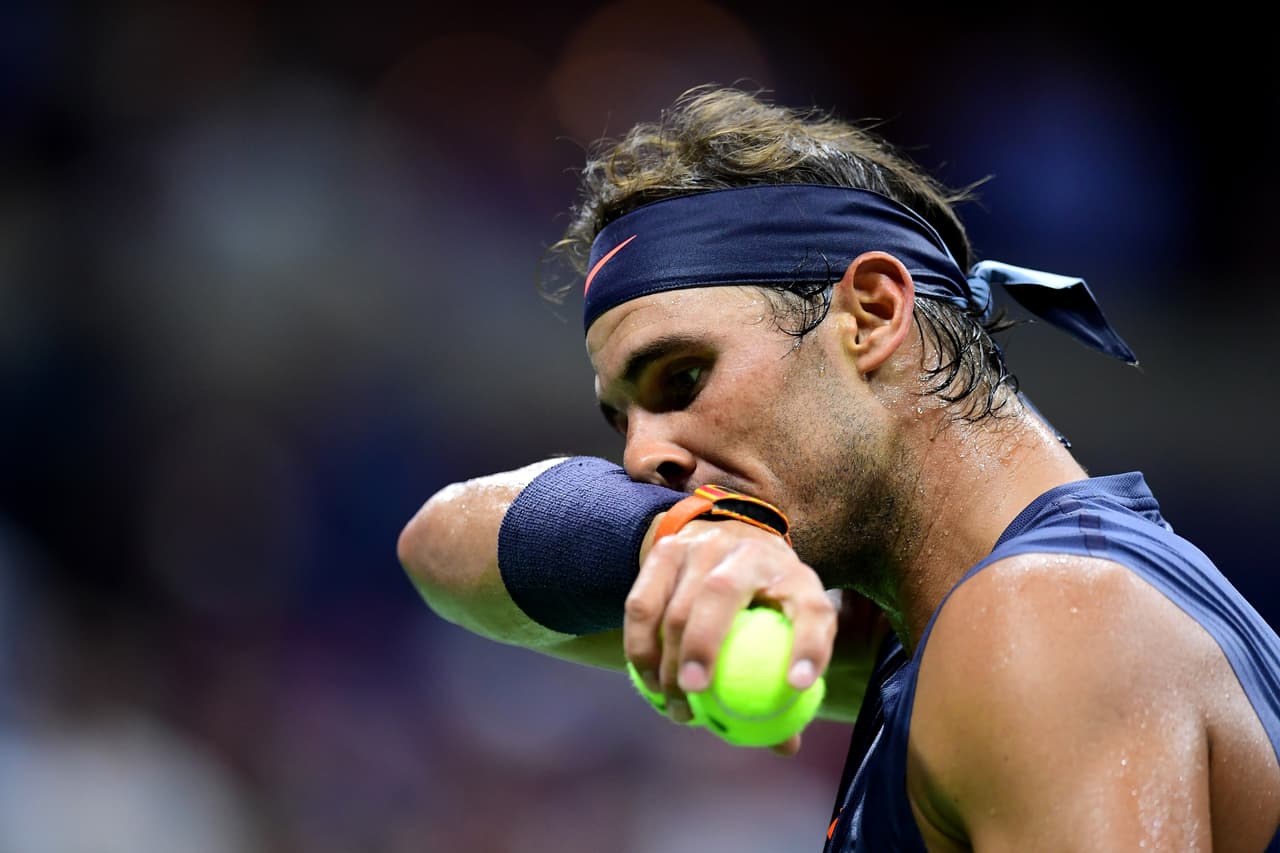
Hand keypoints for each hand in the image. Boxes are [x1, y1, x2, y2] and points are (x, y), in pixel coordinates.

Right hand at [624, 516, 836, 753]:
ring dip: (666, 661)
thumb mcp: (787, 631)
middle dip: (704, 644)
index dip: (810, 645)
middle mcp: (749, 552)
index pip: (812, 607)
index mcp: (795, 575)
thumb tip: (785, 745)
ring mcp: (702, 546)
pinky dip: (640, 647)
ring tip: (673, 704)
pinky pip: (642, 605)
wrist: (726, 538)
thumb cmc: (766, 604)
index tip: (798, 686)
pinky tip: (647, 680)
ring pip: (675, 605)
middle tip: (696, 694)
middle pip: (722, 593)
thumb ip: (785, 682)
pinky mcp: (665, 550)